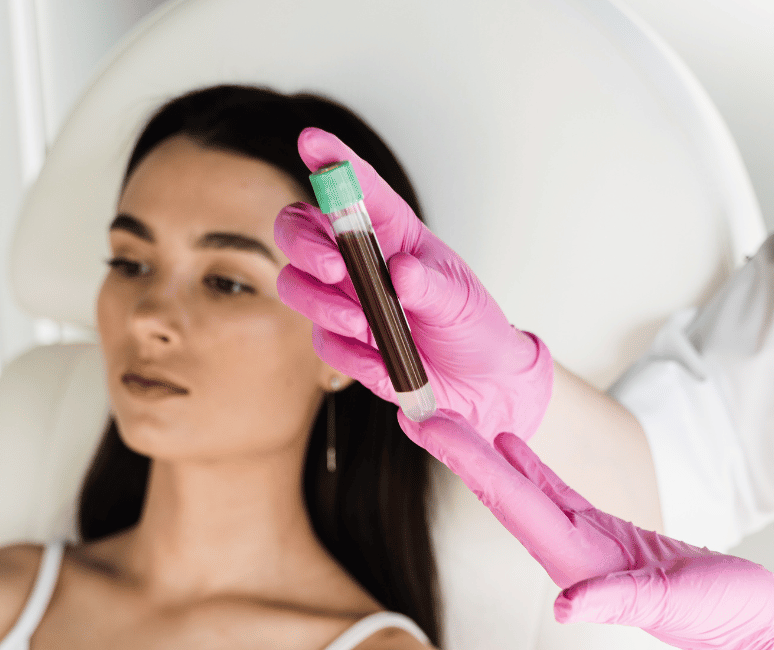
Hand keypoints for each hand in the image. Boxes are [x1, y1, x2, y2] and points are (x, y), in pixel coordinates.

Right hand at [275, 128, 552, 443]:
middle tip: (334, 269)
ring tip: (364, 326)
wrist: (477, 384)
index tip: (311, 141)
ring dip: (322, 305)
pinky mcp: (344, 342)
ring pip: (296, 286)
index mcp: (392, 232)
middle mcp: (359, 260)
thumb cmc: (471, 326)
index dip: (331, 160)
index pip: (356, 187)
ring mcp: (345, 301)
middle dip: (305, 245)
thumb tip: (399, 270)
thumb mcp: (459, 300)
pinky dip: (348, 354)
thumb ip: (429, 285)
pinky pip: (324, 342)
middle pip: (300, 230)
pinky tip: (380, 362)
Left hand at [399, 409, 773, 649]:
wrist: (748, 623)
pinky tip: (506, 444)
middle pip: (502, 491)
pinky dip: (527, 465)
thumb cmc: (719, 616)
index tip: (431, 432)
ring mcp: (582, 540)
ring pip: (521, 487)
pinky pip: (554, 491)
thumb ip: (616, 601)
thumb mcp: (671, 605)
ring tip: (448, 424)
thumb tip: (564, 608)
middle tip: (417, 415)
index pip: (510, 503)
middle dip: (459, 453)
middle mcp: (567, 550)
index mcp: (576, 563)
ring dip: (483, 456)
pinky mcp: (602, 531)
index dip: (469, 463)